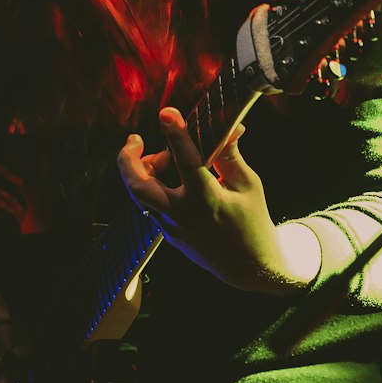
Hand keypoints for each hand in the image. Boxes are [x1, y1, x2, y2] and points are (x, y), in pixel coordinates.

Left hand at [117, 109, 318, 291]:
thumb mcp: (248, 186)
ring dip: (142, 172)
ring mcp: (171, 227)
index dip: (176, 133)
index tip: (167, 113)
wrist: (249, 269)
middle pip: (138, 185)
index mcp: (206, 200)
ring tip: (162, 158)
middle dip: (128, 160)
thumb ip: (230, 156)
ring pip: (140, 196)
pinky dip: (154, 186)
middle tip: (135, 140)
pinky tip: (171, 177)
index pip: (186, 160)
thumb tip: (228, 127)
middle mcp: (182, 214)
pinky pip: (152, 205)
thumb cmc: (253, 224)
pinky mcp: (168, 234)